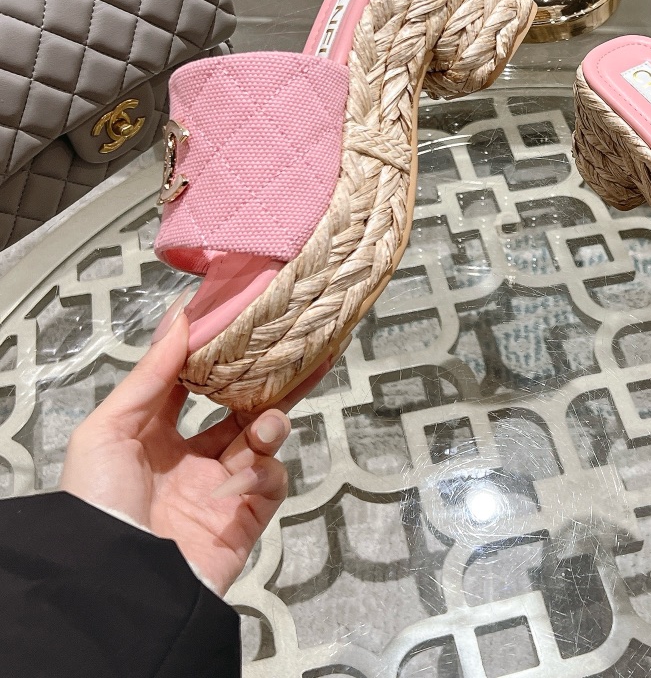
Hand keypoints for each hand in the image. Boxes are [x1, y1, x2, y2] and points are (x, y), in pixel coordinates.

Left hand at [60, 299, 338, 595]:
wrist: (116, 586)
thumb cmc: (98, 505)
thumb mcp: (106, 431)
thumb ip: (149, 375)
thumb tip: (181, 318)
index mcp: (153, 437)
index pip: (194, 385)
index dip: (219, 355)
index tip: (244, 321)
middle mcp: (190, 460)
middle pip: (240, 407)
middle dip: (269, 381)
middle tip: (297, 349)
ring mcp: (219, 489)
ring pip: (264, 440)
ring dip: (271, 423)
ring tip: (267, 422)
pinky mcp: (244, 519)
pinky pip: (271, 483)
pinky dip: (265, 473)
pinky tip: (245, 476)